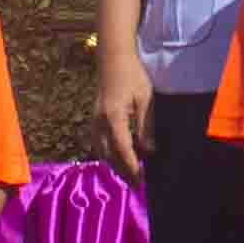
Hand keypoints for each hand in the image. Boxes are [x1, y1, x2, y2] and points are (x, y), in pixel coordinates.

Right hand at [93, 52, 154, 175]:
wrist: (112, 59)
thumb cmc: (133, 76)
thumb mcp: (145, 100)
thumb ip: (145, 126)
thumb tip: (148, 150)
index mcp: (114, 117)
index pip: (122, 148)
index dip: (131, 165)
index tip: (140, 178)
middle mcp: (100, 122)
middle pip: (108, 154)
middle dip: (121, 170)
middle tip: (136, 183)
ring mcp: (95, 120)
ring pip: (100, 150)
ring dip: (113, 164)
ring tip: (128, 174)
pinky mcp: (94, 118)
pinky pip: (98, 142)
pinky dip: (107, 153)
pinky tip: (118, 157)